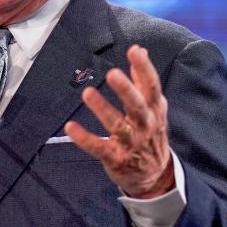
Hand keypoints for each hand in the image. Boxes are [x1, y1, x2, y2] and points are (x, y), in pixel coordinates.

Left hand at [64, 45, 173, 198]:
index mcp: (154, 111)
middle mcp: (145, 126)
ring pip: (116, 125)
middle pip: (137, 105)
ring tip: (88, 93)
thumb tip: (141, 50)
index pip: (152, 87)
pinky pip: (98, 147)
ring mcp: (130, 143)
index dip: (144, 68)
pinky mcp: (115, 158)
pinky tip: (70, 127)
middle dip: (126, 90)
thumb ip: (144, 81)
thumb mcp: (154, 109)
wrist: (155, 176)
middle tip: (113, 74)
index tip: (134, 52)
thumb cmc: (151, 135)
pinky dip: (84, 138)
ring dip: (102, 109)